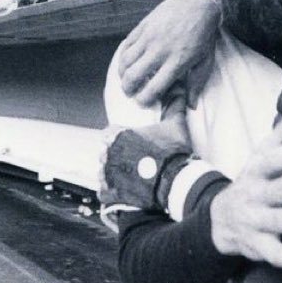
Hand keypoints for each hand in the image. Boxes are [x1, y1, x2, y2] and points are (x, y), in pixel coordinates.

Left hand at [100, 94, 191, 212]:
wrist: (175, 180)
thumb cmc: (174, 152)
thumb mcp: (176, 124)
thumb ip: (174, 105)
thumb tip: (177, 89)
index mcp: (121, 136)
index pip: (109, 134)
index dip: (118, 138)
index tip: (129, 144)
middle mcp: (110, 154)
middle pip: (105, 153)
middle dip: (115, 157)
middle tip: (130, 162)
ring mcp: (110, 174)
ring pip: (103, 172)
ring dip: (112, 174)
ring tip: (127, 178)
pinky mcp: (113, 193)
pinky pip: (104, 193)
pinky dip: (110, 193)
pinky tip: (120, 192)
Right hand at [118, 0, 219, 105]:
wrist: (198, 3)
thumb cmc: (203, 35)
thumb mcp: (205, 60)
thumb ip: (196, 84)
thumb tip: (190, 106)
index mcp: (177, 62)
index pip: (154, 88)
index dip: (145, 100)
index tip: (144, 101)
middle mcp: (160, 51)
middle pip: (134, 76)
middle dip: (128, 89)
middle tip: (130, 92)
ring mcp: (149, 37)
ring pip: (126, 61)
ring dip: (122, 74)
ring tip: (126, 78)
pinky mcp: (143, 26)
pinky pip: (126, 45)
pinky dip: (123, 57)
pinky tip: (126, 62)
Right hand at [210, 95, 281, 269]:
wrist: (221, 219)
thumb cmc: (255, 180)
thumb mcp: (265, 153)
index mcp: (257, 170)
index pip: (272, 161)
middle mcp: (254, 195)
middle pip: (277, 192)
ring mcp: (255, 222)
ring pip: (276, 223)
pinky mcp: (259, 247)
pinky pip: (275, 255)